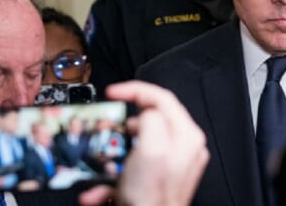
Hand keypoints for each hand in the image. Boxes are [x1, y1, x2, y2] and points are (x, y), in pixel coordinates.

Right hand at [79, 81, 208, 205]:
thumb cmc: (152, 196)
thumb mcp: (150, 146)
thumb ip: (150, 119)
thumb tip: (145, 112)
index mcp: (186, 135)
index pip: (163, 98)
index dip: (136, 90)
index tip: (115, 92)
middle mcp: (183, 149)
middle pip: (151, 122)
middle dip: (124, 128)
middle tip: (110, 132)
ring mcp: (172, 167)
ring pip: (137, 148)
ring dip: (114, 157)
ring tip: (105, 166)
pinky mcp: (158, 183)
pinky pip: (132, 172)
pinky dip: (112, 180)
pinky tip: (99, 192)